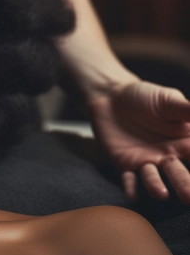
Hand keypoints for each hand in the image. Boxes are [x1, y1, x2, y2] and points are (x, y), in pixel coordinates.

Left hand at [88, 80, 189, 203]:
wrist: (112, 97)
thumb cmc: (145, 97)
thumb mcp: (169, 101)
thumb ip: (188, 111)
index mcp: (186, 142)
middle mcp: (169, 157)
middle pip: (180, 174)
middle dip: (186, 186)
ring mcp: (148, 162)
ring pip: (154, 178)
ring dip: (157, 187)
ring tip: (162, 194)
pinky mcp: (126, 164)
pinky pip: (128, 178)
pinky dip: (130, 187)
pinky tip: (133, 196)